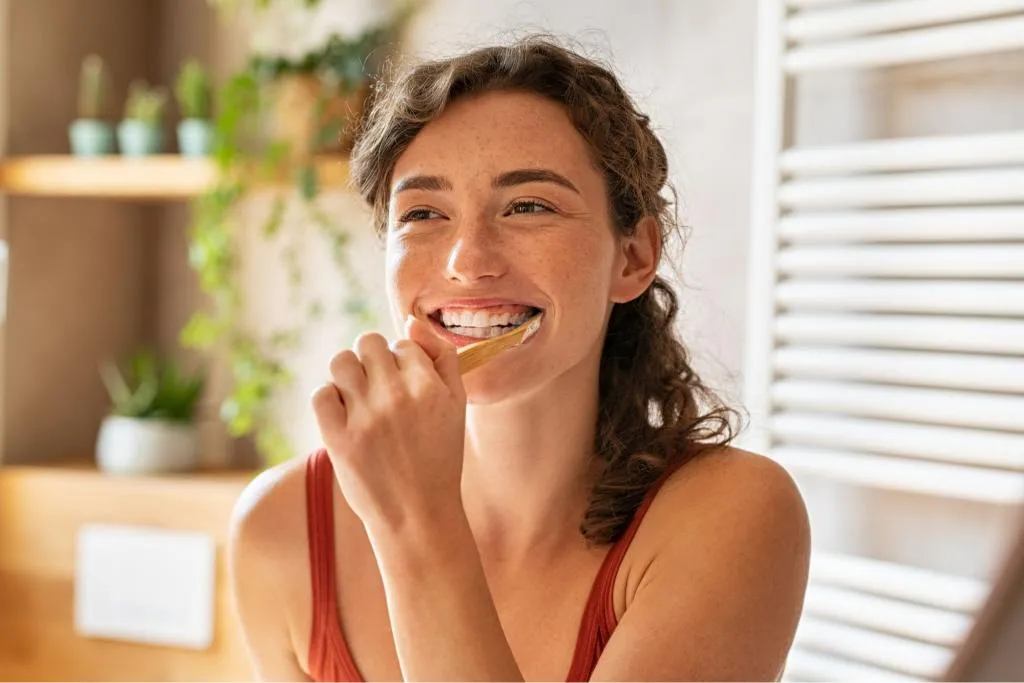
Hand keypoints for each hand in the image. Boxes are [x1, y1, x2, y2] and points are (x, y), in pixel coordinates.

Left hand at [311, 316, 466, 537]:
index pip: (403, 343)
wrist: (418, 515)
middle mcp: (396, 396)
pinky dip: (329, 399)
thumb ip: (443, 358)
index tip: (404, 387)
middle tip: (378, 388)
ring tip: (358, 397)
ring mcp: (365, 418)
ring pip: (341, 362)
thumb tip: (411, 321)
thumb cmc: (439, 458)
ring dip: (347, 374)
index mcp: (429, 386)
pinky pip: (320, 394)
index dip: (402, 362)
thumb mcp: (457, 405)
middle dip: (372, 360)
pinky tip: (344, 415)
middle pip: (368, 342)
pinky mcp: (338, 439)